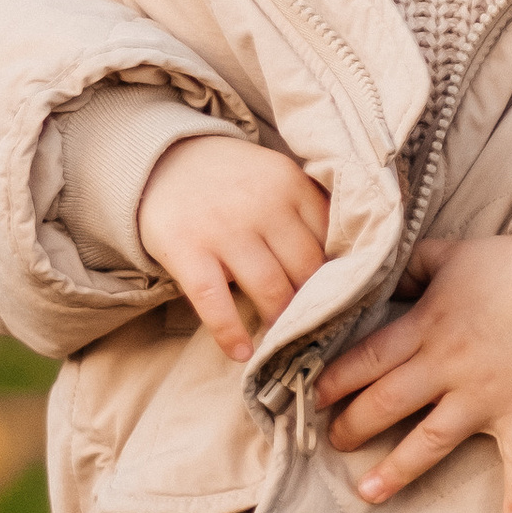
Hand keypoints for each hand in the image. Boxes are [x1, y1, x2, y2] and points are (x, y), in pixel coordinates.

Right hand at [137, 134, 332, 363]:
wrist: (162, 160)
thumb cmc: (231, 181)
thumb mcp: (275, 176)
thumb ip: (308, 209)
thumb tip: (349, 263)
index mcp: (290, 184)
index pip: (331, 239)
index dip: (341, 275)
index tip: (345, 299)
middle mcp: (262, 205)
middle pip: (306, 269)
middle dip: (315, 304)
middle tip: (318, 327)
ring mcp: (223, 228)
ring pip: (270, 288)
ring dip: (282, 321)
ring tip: (286, 341)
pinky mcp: (186, 249)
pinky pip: (214, 301)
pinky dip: (230, 332)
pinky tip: (242, 352)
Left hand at [315, 232, 511, 512]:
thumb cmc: (503, 266)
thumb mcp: (444, 255)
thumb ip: (402, 269)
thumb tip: (365, 276)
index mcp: (427, 326)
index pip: (368, 358)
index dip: (335, 381)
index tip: (311, 399)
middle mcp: (449, 365)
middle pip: (389, 402)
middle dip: (353, 426)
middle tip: (331, 443)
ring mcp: (486, 393)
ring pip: (433, 439)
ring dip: (399, 469)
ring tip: (367, 492)